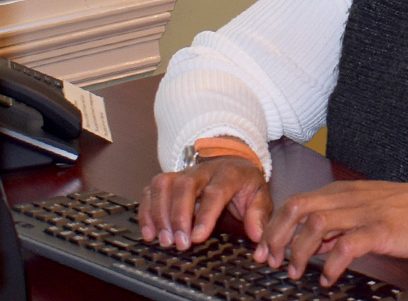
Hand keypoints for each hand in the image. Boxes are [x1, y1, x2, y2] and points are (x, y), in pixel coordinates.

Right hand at [137, 156, 271, 250]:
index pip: (215, 192)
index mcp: (229, 173)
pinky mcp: (170, 179)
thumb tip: (257, 235)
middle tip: (179, 243)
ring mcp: (184, 173)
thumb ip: (259, 214)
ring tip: (164, 240)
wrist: (234, 163)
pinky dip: (147, 211)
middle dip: (179, 216)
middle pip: (185, 186)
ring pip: (164, 184)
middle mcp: (203, 170)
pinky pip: (152, 190)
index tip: (198, 237)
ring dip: (160, 214)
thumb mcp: (260, 196)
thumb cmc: (245, 184)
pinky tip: (150, 233)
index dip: (205, 215)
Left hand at [254, 180, 407, 285]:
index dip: (274, 226)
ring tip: (295, 271)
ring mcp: (363, 213)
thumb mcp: (363, 211)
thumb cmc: (403, 210)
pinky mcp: (380, 229)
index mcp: (340, 193)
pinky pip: (348, 245)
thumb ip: (337, 225)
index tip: (264, 249)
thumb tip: (314, 244)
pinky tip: (328, 278)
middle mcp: (347, 199)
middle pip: (297, 209)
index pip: (295, 202)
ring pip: (317, 224)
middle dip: (277, 236)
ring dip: (299, 250)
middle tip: (271, 260)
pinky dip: (332, 263)